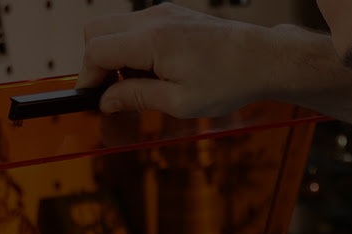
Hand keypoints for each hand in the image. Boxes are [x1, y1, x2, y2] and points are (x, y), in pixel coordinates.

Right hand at [79, 5, 351, 121]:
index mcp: (151, 40)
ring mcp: (163, 13)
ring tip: (138, 83)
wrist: (264, 58)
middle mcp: (153, 19)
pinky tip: (154, 70)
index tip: (92, 99)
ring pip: (114, 26)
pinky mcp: (173, 14)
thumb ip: (135, 97)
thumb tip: (106, 100)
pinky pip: (136, 26)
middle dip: (95, 62)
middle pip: (95, 31)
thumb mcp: (179, 102)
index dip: (87, 78)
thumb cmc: (230, 80)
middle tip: (111, 90)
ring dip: (114, 55)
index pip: (94, 51)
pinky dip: (133, 47)